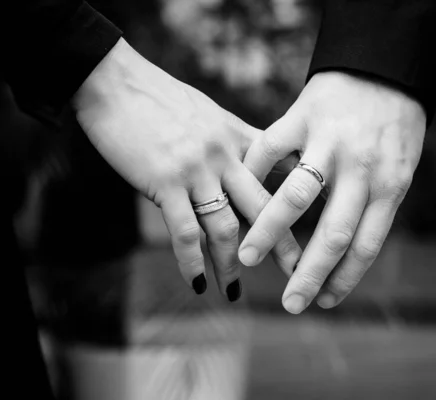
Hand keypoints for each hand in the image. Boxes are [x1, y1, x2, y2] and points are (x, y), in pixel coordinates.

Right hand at [73, 39, 300, 299]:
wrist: (116, 83)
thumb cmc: (161, 100)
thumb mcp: (210, 115)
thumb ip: (234, 140)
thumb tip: (253, 163)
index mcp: (239, 138)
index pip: (280, 174)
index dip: (301, 203)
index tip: (318, 228)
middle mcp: (226, 155)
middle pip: (264, 207)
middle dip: (283, 245)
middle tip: (298, 274)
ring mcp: (197, 170)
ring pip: (226, 227)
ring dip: (231, 265)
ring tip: (234, 292)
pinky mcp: (165, 182)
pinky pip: (185, 231)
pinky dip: (192, 262)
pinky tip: (198, 283)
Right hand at [240, 71, 425, 312]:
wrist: (384, 65)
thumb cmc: (393, 122)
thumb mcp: (397, 166)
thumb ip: (372, 202)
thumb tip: (347, 248)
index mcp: (389, 184)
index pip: (366, 245)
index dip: (345, 278)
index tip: (324, 302)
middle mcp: (361, 169)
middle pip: (333, 234)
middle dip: (308, 274)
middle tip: (289, 303)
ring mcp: (329, 142)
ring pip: (295, 197)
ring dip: (268, 233)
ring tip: (246, 258)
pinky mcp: (301, 117)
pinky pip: (268, 151)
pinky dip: (252, 176)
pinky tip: (239, 198)